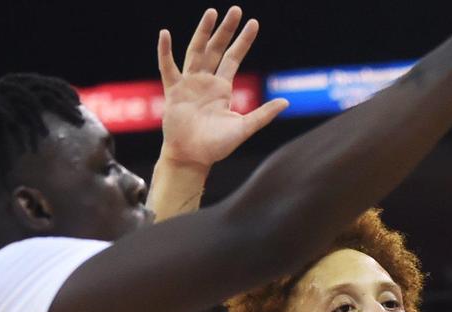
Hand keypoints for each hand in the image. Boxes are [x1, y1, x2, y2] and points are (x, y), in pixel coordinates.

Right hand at [157, 6, 288, 170]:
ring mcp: (189, 84)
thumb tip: (286, 101)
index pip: (234, 58)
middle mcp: (206, 81)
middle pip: (217, 49)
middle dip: (226, 30)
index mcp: (222, 88)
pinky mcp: (173, 91)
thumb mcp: (244, 127)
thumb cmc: (217, 146)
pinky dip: (165, 52)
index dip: (243, 41)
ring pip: (196, 51)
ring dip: (203, 33)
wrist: (193, 157)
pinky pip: (168, 68)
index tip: (254, 23)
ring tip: (211, 13)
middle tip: (235, 9)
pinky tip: (165, 34)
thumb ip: (263, 114)